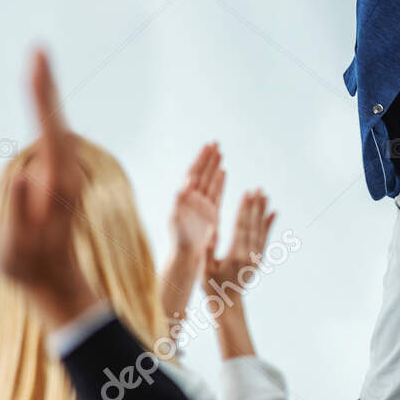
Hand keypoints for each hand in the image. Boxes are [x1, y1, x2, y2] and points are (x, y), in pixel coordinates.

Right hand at [0, 51, 97, 328]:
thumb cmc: (30, 269)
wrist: (54, 283)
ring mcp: (63, 173)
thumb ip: (20, 211)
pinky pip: (49, 134)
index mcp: (58, 186)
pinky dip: (43, 109)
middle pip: (55, 120)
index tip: (37, 66)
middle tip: (39, 50)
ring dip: (45, 92)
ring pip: (54, 124)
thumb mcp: (18, 246)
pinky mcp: (56, 175)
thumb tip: (25, 172)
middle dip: (45, 84)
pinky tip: (38, 91)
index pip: (50, 132)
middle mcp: (66, 173)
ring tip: (37, 60)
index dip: (42, 98)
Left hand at [171, 142, 223, 257]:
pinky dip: (220, 181)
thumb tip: (188, 180)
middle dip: (208, 158)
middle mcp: (193, 199)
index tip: (208, 146)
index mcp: (184, 197)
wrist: (187, 256)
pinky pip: (216, 193)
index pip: (194, 173)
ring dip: (214, 166)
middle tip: (216, 143)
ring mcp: (202, 205)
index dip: (201, 159)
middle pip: (202, 173)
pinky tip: (224, 172)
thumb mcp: (176, 218)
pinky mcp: (211, 213)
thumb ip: (180, 199)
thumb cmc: (179, 239)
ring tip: (220, 152)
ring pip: (210, 181)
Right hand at [206, 189, 276, 298]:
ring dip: (263, 211)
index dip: (244, 209)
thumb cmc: (211, 286)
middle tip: (258, 188)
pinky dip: (269, 225)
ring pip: (261, 230)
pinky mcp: (258, 259)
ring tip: (265, 195)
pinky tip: (273, 213)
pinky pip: (265, 238)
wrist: (227, 303)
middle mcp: (249, 256)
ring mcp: (256, 258)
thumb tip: (213, 231)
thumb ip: (208, 251)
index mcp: (235, 256)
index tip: (246, 193)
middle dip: (255, 206)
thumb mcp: (204, 269)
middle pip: (253, 225)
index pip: (241, 227)